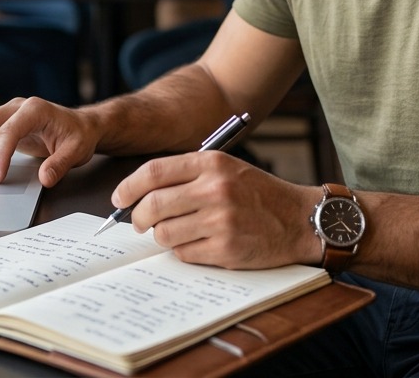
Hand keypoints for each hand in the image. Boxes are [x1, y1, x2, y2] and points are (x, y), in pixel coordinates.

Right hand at [0, 97, 100, 186]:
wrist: (81, 126)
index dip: (0, 155)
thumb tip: (45, 179)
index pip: (9, 130)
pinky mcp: (4, 121)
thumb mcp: (76, 151)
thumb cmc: (78, 135)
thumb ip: (60, 164)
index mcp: (36, 110)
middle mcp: (18, 106)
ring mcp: (9, 112)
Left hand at [112, 151, 322, 268]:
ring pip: (164, 233)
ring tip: (178, 232)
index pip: (153, 172)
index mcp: (211, 163)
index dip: (128, 187)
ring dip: (163, 236)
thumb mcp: (225, 169)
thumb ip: (186, 175)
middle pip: (153, 205)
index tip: (119, 199)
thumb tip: (140, 194)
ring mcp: (221, 220)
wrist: (299, 219)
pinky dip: (184, 251)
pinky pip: (184, 253)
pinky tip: (199, 243)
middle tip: (140, 223)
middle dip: (139, 218)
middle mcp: (215, 189)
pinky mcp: (226, 249)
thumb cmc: (257, 193)